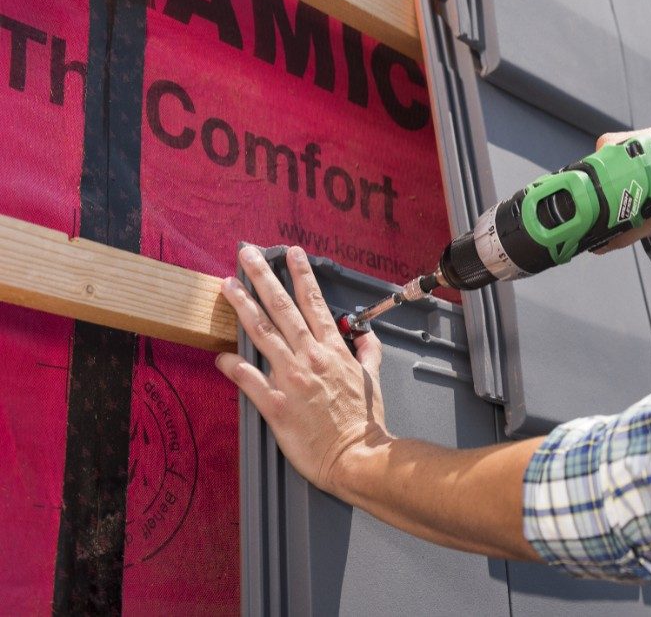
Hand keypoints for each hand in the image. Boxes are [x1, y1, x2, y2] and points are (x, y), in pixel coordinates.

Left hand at [216, 245, 389, 499]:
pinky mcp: (276, 405)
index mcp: (332, 350)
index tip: (290, 253)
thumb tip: (366, 337)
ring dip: (243, 307)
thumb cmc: (363, 421)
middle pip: (282, 309)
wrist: (356, 455)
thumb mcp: (372, 378)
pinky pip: (250, 380)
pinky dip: (234, 367)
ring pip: (263, 334)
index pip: (314, 303)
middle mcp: (310, 357)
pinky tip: (220, 355)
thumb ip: (368, 353)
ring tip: (227, 285)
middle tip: (247, 254)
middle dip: (263, 277)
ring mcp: (291, 379)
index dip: (301, 275)